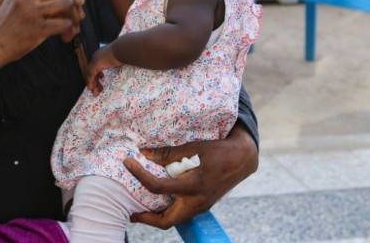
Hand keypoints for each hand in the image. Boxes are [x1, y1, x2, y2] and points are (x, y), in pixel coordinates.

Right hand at [0, 0, 85, 91]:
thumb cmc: (6, 27)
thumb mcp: (14, 2)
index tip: (76, 1)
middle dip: (76, 1)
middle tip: (80, 15)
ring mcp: (32, 12)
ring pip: (67, 5)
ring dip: (75, 18)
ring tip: (73, 28)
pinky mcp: (38, 29)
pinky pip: (65, 24)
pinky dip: (70, 30)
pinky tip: (66, 38)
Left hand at [86, 44, 121, 95]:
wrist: (122, 49)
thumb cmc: (123, 53)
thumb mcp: (118, 59)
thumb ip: (114, 63)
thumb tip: (119, 64)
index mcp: (101, 55)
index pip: (97, 66)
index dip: (98, 73)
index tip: (101, 79)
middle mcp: (96, 56)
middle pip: (93, 71)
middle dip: (95, 81)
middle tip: (96, 89)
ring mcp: (95, 60)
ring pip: (91, 74)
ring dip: (93, 84)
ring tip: (94, 92)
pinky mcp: (95, 64)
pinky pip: (91, 75)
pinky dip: (90, 82)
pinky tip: (91, 88)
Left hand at [123, 123, 257, 229]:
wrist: (242, 160)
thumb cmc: (219, 151)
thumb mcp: (194, 147)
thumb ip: (169, 152)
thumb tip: (144, 152)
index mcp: (193, 186)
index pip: (158, 187)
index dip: (139, 175)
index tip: (127, 162)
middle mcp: (197, 202)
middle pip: (166, 221)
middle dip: (145, 218)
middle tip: (129, 211)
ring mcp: (201, 207)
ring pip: (174, 220)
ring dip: (155, 217)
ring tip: (139, 207)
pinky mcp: (202, 206)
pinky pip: (181, 214)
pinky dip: (166, 211)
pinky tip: (157, 201)